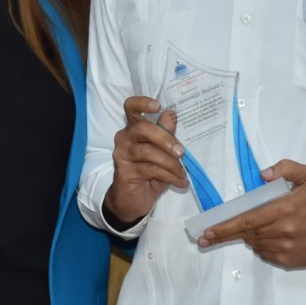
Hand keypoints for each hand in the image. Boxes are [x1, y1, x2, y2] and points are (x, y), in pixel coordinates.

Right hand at [104, 95, 184, 228]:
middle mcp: (124, 138)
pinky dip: (169, 176)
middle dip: (165, 138)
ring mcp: (122, 154)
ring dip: (170, 163)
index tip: (158, 106)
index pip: (131, 107)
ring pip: (147, 151)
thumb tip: (171, 114)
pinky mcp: (124, 171)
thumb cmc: (150, 174)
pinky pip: (149, 169)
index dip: (142, 103)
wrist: (133, 201)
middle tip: (181, 152)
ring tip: (183, 172)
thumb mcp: (163, 154)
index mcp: (134, 128)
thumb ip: (167, 135)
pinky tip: (179, 182)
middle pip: (142, 128)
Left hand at [196, 159, 305, 267]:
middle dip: (229, 233)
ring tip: (256, 228)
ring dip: (249, 237)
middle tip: (210, 235)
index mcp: (285, 209)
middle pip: (247, 234)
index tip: (207, 232)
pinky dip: (261, 246)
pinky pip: (265, 254)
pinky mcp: (289, 261)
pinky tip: (269, 238)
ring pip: (255, 244)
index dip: (225, 227)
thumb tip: (262, 174)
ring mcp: (286, 249)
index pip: (248, 220)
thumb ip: (285, 168)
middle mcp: (284, 231)